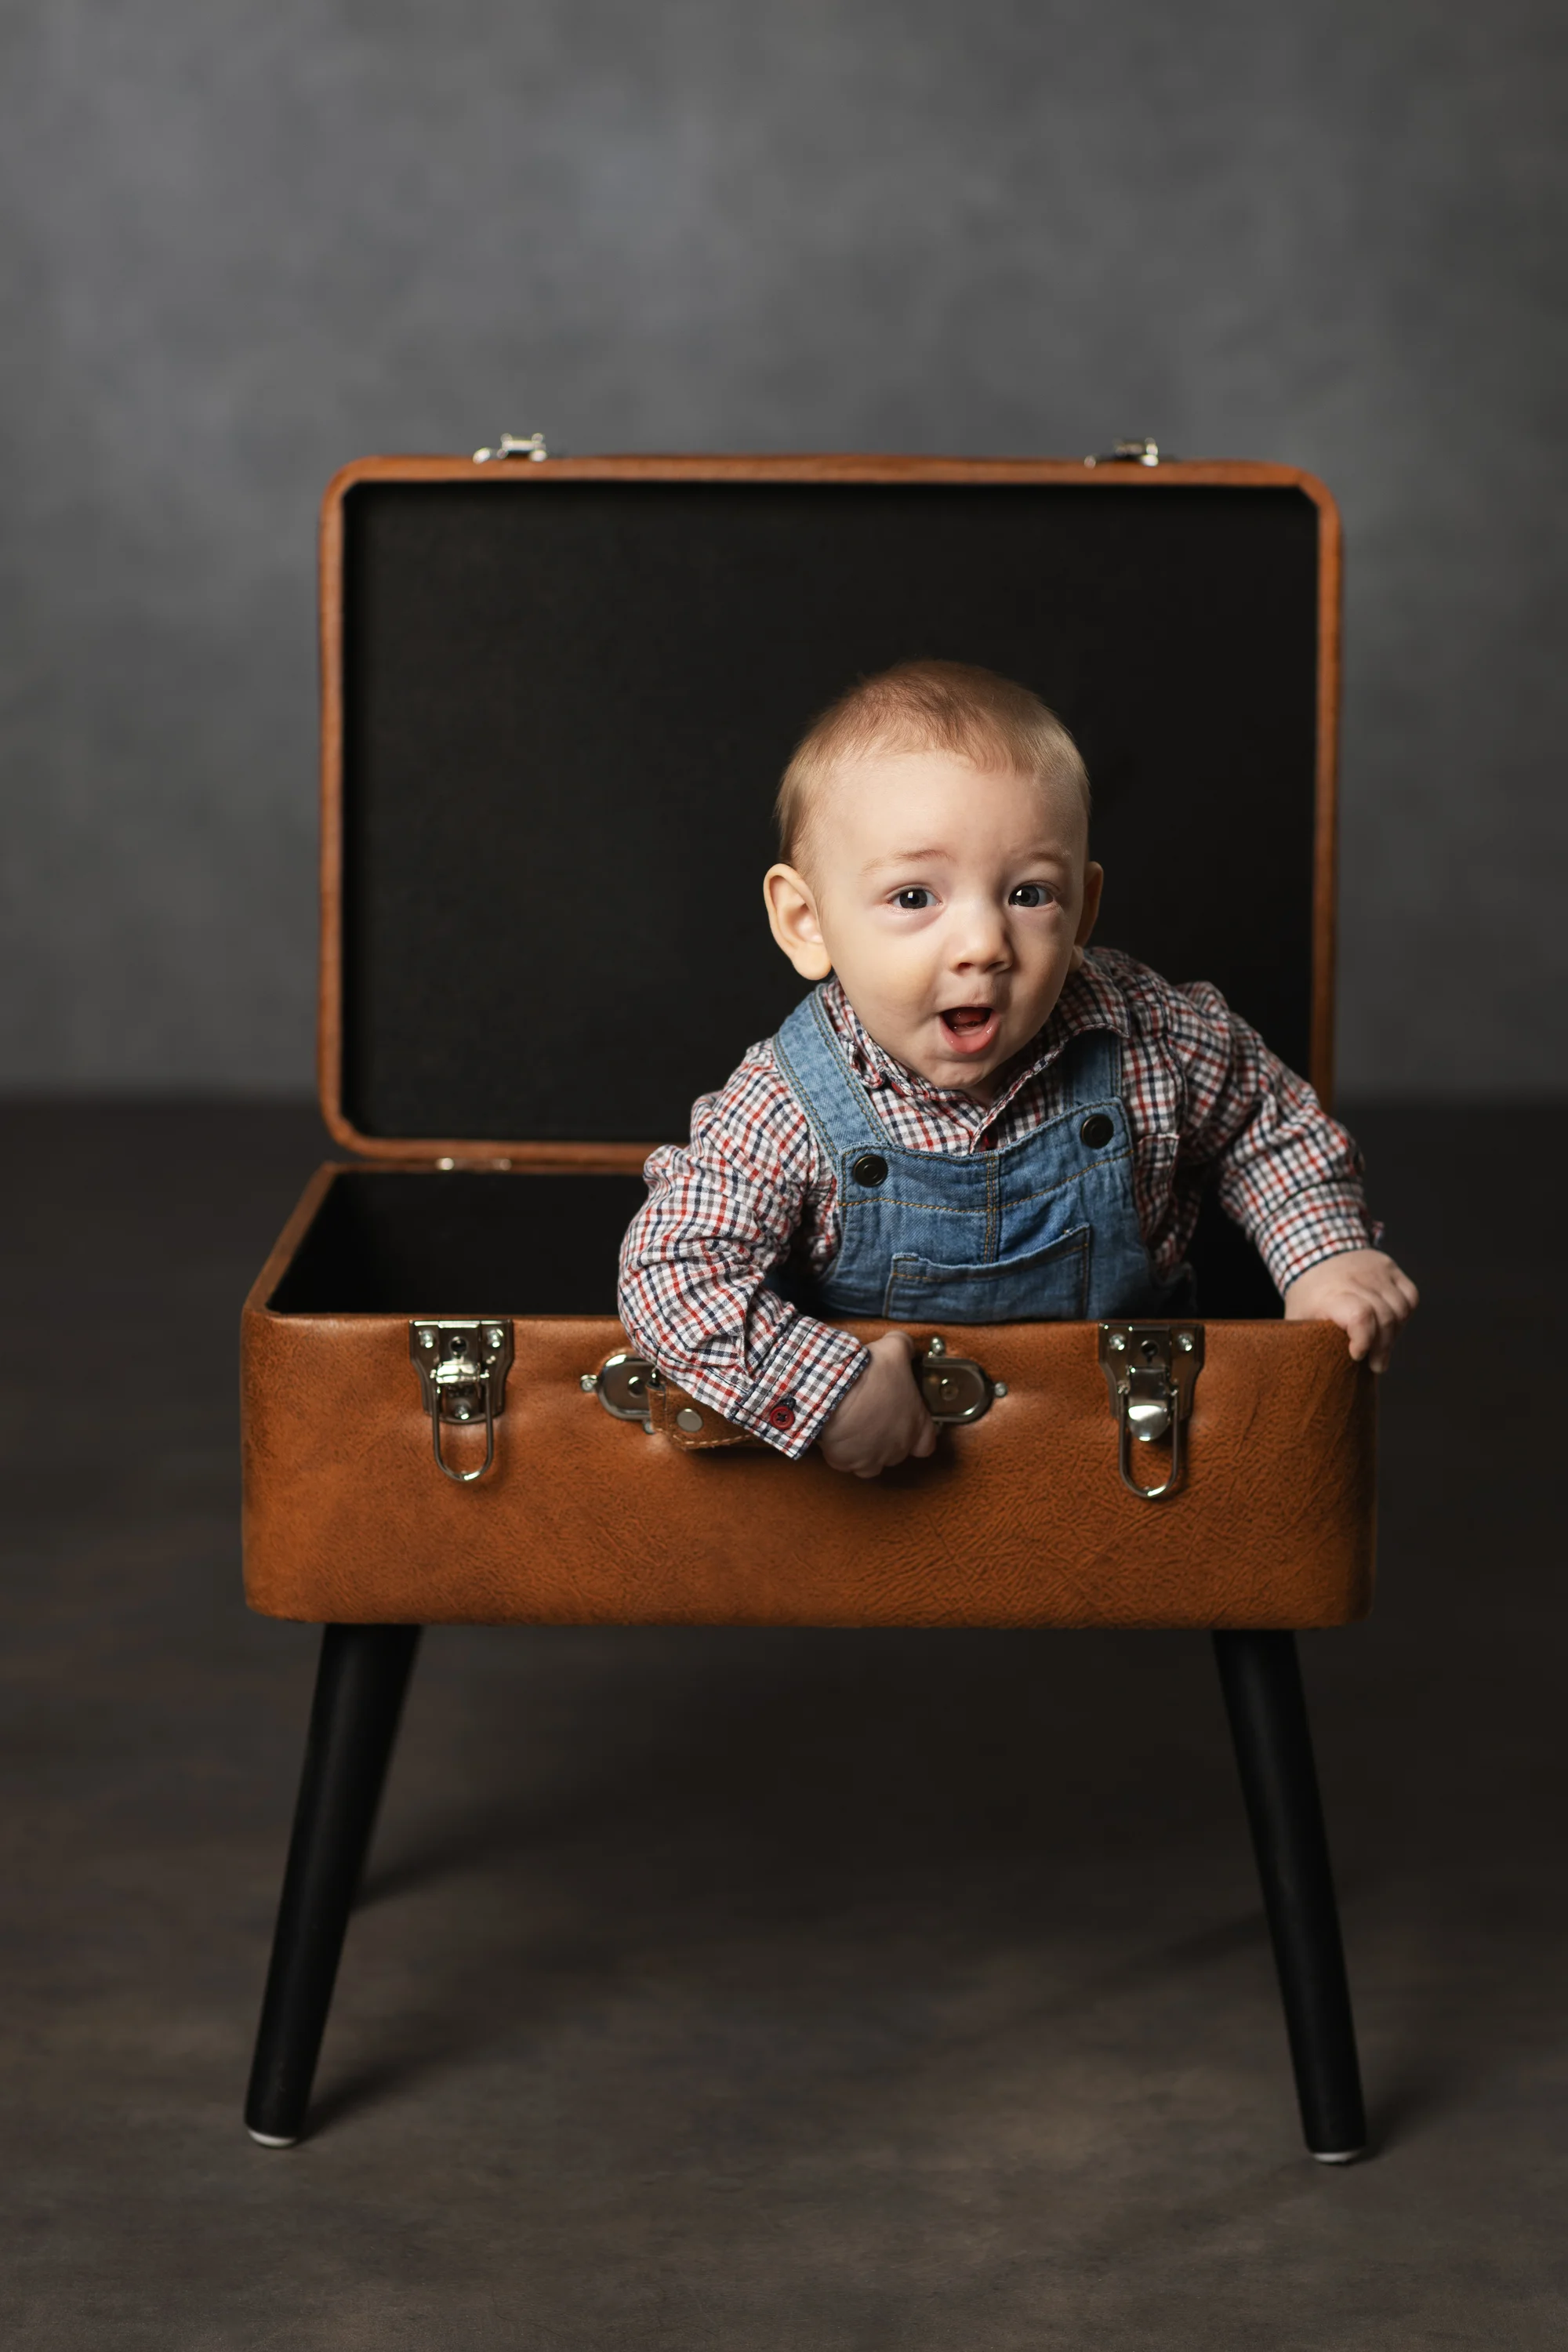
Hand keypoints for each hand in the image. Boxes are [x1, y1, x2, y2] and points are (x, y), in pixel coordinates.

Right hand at [818, 1331, 936, 1476]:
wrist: (836, 1389)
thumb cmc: (871, 1374)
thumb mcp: (895, 1349)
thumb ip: (905, 1347)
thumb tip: (905, 1344)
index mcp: (916, 1426)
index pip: (926, 1443)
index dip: (918, 1434)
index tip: (908, 1423)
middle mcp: (897, 1448)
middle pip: (897, 1452)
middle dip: (887, 1438)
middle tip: (874, 1417)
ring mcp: (872, 1458)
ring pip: (871, 1463)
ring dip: (866, 1450)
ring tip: (856, 1431)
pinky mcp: (846, 1461)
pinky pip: (845, 1462)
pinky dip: (841, 1453)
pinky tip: (837, 1436)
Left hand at [1283, 1248, 1418, 1372]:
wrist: (1315, 1253)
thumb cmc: (1308, 1296)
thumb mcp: (1297, 1318)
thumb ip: (1306, 1342)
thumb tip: (1314, 1377)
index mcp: (1329, 1294)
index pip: (1359, 1316)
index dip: (1364, 1340)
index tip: (1356, 1355)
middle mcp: (1355, 1279)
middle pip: (1383, 1318)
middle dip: (1382, 1348)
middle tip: (1376, 1364)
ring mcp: (1375, 1271)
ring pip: (1400, 1309)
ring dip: (1395, 1334)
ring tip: (1382, 1346)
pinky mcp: (1389, 1267)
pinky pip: (1410, 1296)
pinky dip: (1404, 1315)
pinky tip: (1392, 1325)